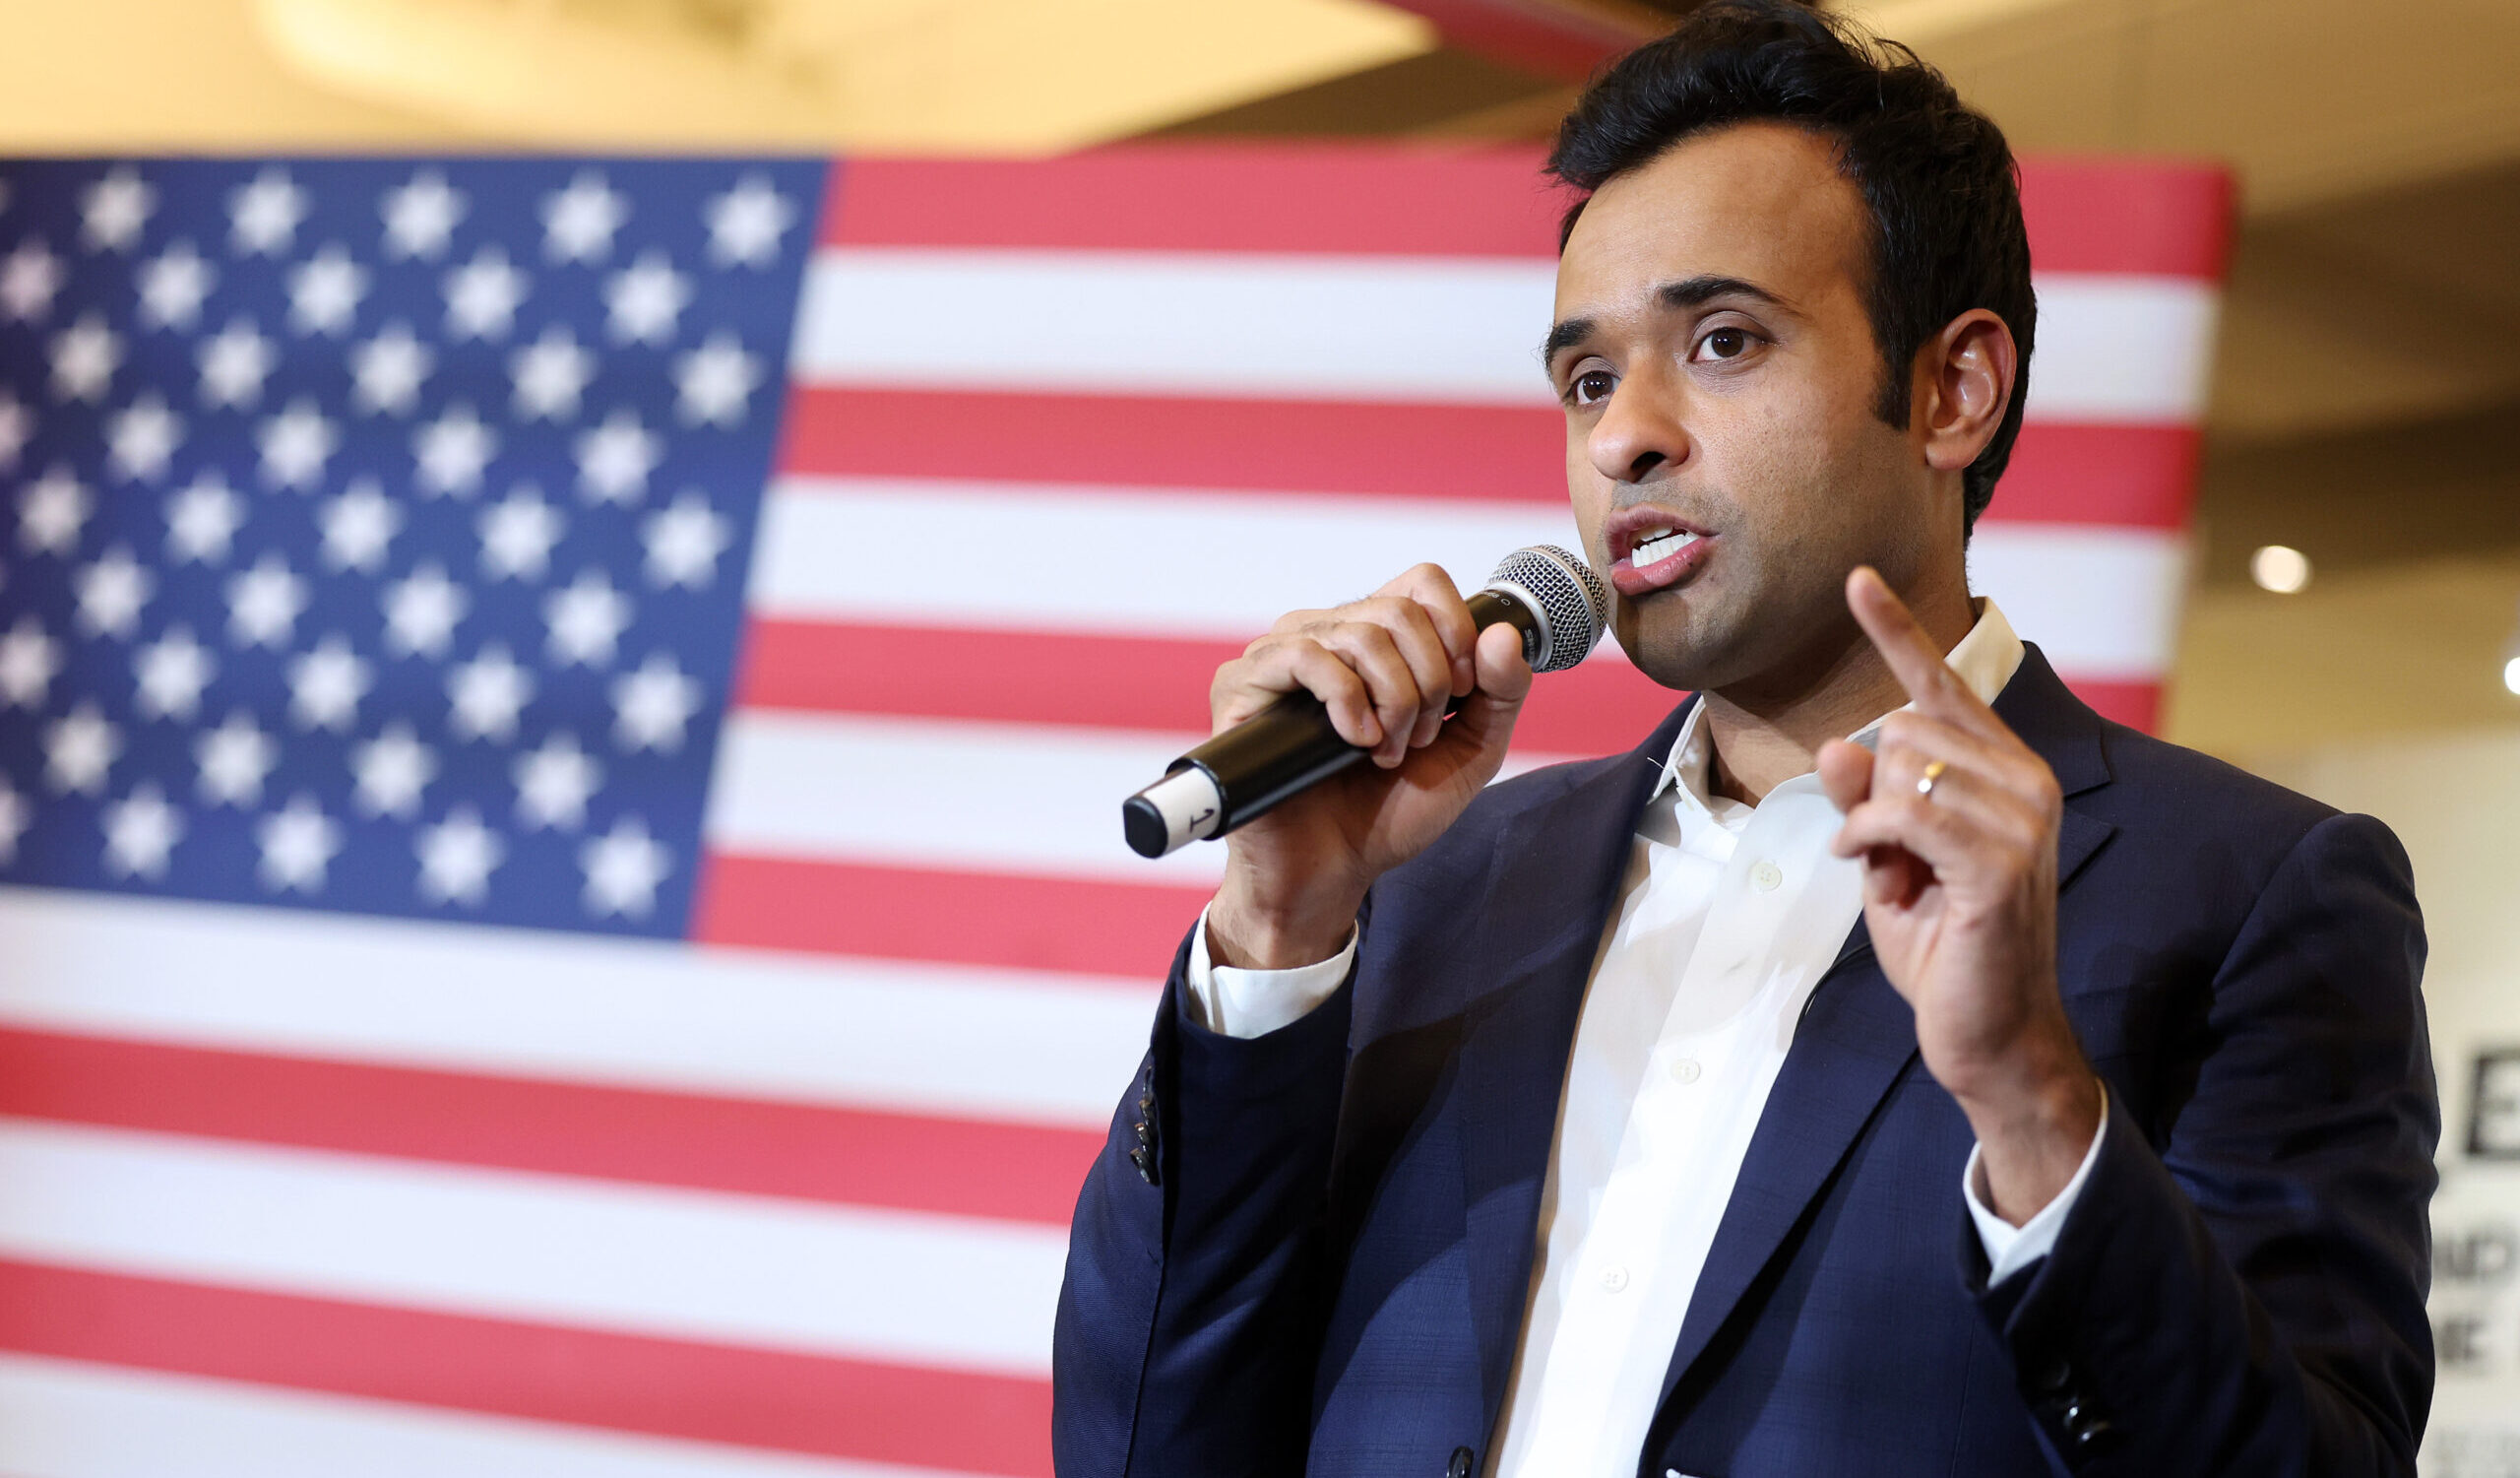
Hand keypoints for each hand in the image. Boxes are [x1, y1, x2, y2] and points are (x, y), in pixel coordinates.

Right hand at [1205, 564, 1532, 970]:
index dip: (1455, 629)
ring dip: (1393, 701)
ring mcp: (1280, 655)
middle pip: (1399, 611)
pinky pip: (1306, 655)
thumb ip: (1500, 694)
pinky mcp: (1242, 685)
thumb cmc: (1388, 812)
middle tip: (1417, 741)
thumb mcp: (1469, 753)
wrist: (1330, 873)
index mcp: (1375, 640)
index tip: (1462, 693)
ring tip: (1384, 753)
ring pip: (1361, 632)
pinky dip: (1347, 701)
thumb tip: (1502, 633)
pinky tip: (1354, 741)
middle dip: (1429, 683)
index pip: (1421, 582)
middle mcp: (1325, 634)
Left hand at [1816, 567, 2100, 1223]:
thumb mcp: (1887, 861)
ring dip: (1870, 826)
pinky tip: (1876, 875)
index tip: (1856, 579)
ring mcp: (2021, 818)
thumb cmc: (1942, 946)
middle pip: (1902, 727)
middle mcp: (2026, 780)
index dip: (1895, 629)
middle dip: (1872, 794)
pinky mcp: (1998, 861)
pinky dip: (1869, 841)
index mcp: (2005, 772)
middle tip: (1893, 860)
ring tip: (1897, 878)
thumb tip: (1838, 744)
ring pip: (1899, 765)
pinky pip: (1902, 812)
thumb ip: (1866, 799)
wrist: (1990, 1035)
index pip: (1942, 685)